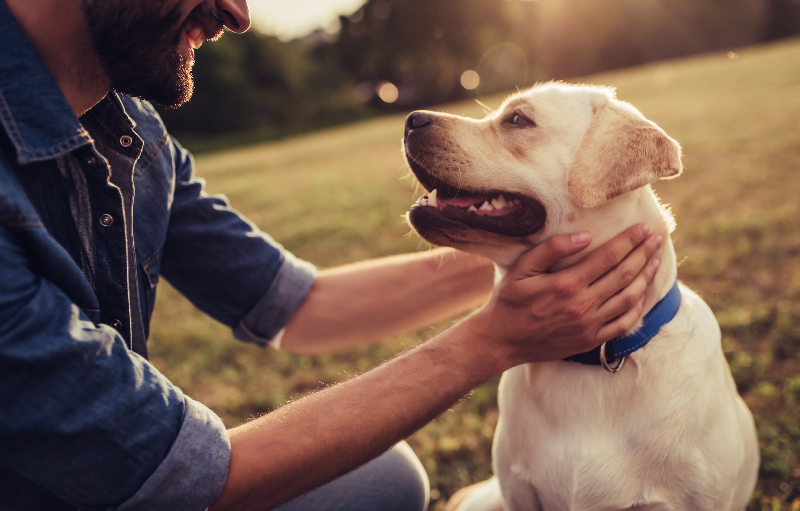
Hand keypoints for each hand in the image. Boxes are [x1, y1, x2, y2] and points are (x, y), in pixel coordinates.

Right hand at [466, 223, 662, 366]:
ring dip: (645, 278)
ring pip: (628, 298)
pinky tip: (643, 294)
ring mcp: (589, 325)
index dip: (629, 240)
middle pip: (624, 275)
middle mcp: (582, 305)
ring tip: (655, 261)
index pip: (608, 256)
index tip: (644, 228)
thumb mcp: (522, 268)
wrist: (501, 340)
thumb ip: (552, 249)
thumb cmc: (509, 300)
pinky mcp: (590, 341)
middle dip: (644, 254)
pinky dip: (637, 308)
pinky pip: (623, 324)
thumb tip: (585, 236)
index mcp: (566, 284)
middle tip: (658, 239)